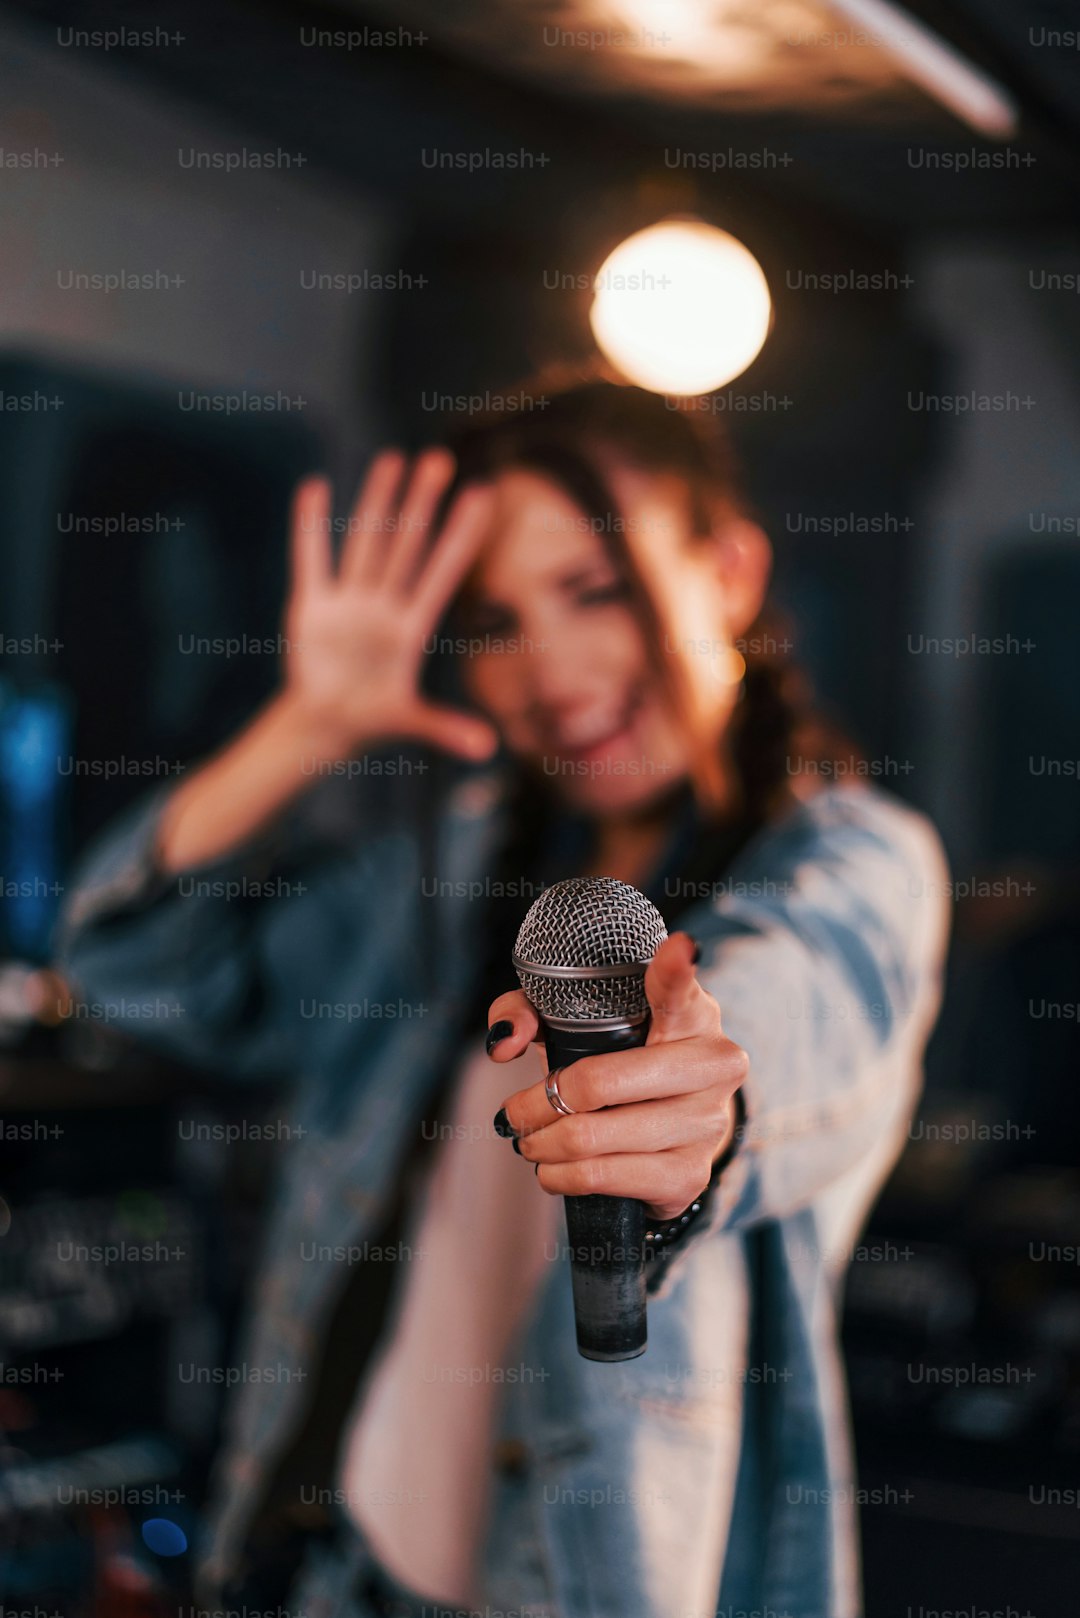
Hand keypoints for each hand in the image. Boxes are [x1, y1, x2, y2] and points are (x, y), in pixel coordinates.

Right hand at [283, 449, 498, 759]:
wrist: (326, 724)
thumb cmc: (373, 717)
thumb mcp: (410, 722)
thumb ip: (445, 729)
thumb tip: (488, 750)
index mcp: (411, 628)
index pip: (443, 572)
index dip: (462, 535)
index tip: (483, 495)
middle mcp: (384, 604)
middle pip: (407, 544)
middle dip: (422, 503)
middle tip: (440, 458)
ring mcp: (348, 601)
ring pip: (366, 540)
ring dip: (378, 500)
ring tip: (393, 458)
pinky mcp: (311, 607)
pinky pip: (311, 560)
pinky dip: (309, 527)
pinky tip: (315, 489)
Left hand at [487, 932, 746, 1221]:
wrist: (677, 1122)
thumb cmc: (621, 1057)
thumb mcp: (581, 1022)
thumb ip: (530, 1011)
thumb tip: (504, 1044)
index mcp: (691, 1012)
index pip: (680, 988)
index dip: (674, 969)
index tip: (677, 948)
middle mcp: (712, 1063)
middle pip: (598, 1083)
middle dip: (537, 1104)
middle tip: (513, 1113)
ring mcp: (707, 1123)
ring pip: (591, 1137)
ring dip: (540, 1144)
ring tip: (528, 1140)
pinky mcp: (691, 1176)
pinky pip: (603, 1178)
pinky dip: (561, 1177)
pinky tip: (553, 1170)